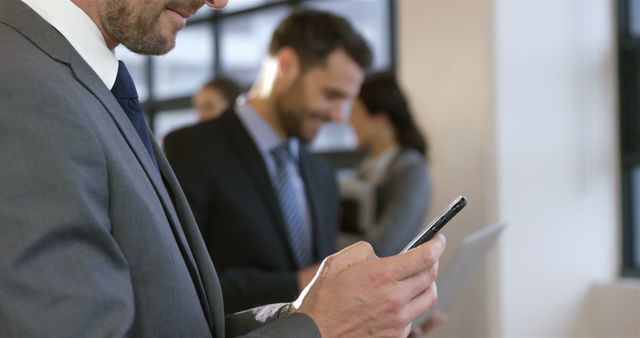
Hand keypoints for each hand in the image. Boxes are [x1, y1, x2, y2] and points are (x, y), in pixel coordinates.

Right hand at [292, 234, 445, 337]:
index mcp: (382, 276)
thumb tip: (379, 255)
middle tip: (427, 257)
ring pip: (429, 298)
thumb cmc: (322, 300)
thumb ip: (364, 251)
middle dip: (432, 262)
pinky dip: (412, 305)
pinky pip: (414, 317)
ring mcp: (398, 320)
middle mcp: (395, 298)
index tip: (438, 240)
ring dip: (427, 285)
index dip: (437, 245)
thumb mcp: (337, 262)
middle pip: (431, 276)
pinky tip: (399, 301)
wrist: (314, 334)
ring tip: (417, 279)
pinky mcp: (396, 335)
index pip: (425, 257)